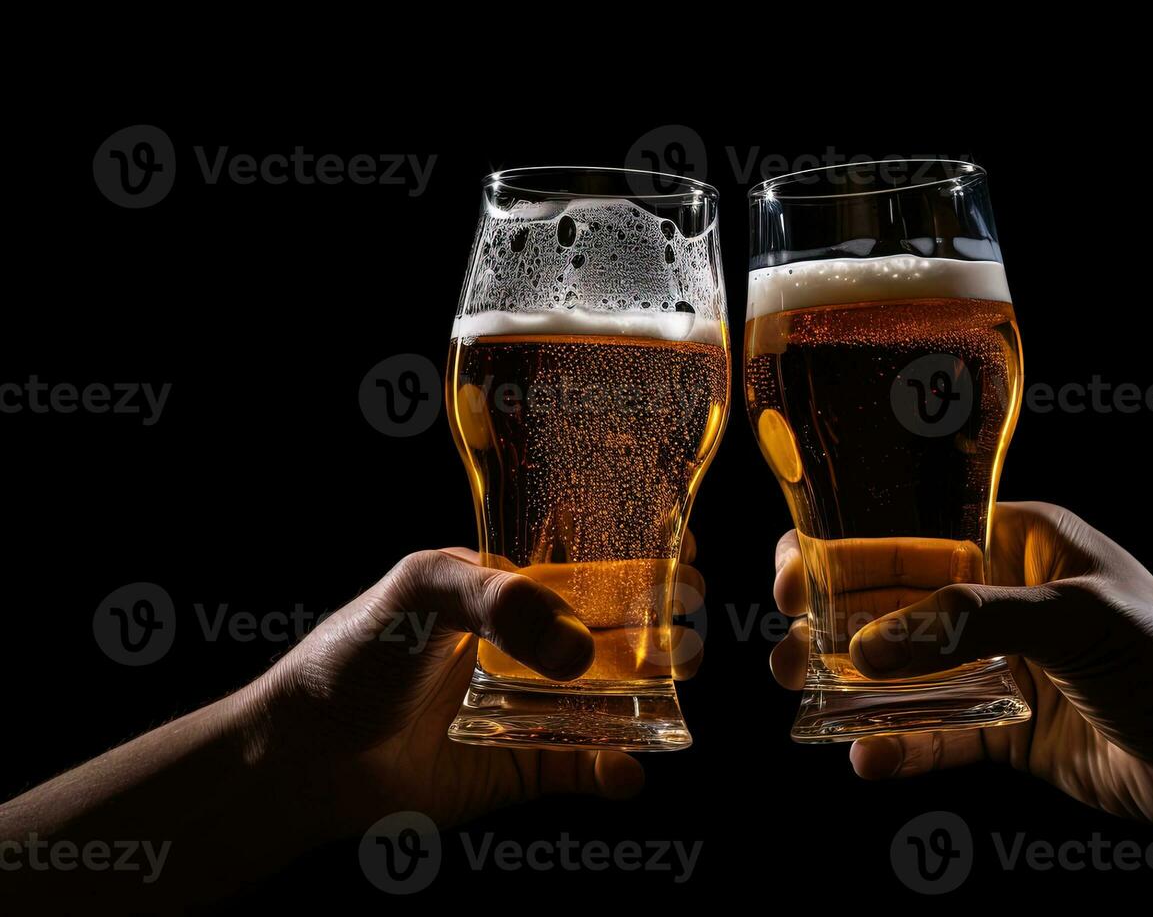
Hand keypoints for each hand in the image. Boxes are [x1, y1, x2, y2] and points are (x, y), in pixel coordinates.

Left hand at [244, 540, 704, 837]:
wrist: (305, 757)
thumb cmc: (352, 655)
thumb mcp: (418, 590)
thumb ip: (496, 599)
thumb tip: (580, 647)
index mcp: (504, 588)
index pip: (584, 560)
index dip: (635, 552)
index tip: (681, 544)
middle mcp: (525, 643)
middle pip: (615, 628)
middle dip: (661, 621)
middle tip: (688, 620)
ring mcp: (530, 706)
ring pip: (614, 696)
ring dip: (655, 690)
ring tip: (677, 680)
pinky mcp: (524, 767)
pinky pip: (586, 767)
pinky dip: (615, 769)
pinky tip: (626, 770)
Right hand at [767, 502, 1152, 827]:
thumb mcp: (1070, 616)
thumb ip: (970, 620)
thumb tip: (868, 650)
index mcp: (1013, 540)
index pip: (910, 530)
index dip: (843, 548)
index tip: (793, 575)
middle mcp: (997, 595)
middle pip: (892, 601)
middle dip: (830, 621)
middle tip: (780, 646)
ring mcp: (999, 663)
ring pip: (904, 669)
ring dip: (848, 683)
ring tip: (794, 693)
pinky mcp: (1007, 727)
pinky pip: (938, 733)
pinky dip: (899, 744)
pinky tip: (863, 757)